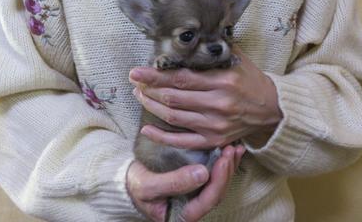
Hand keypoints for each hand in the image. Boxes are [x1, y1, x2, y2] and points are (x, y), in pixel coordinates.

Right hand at [127, 145, 244, 221]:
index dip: (218, 181)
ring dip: (228, 165)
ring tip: (233, 147)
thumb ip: (174, 182)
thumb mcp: (149, 186)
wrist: (127, 181)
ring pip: (219, 183)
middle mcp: (193, 208)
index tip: (222, 160)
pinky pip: (214, 175)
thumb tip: (203, 173)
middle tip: (230, 149)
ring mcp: (196, 196)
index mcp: (184, 215)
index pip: (208, 200)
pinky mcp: (196, 184)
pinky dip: (224, 162)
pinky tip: (232, 150)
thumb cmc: (136, 185)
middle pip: (217, 192)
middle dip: (226, 170)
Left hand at [130, 46, 282, 149]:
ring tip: (140, 96)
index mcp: (224, 81)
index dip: (155, 76)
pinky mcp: (214, 140)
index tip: (137, 71)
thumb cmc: (252, 81)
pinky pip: (183, 141)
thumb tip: (193, 34)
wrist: (274, 110)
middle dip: (149, 89)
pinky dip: (162, 137)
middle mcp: (218, 104)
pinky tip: (147, 130)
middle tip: (134, 81)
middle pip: (174, 97)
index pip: (182, 78)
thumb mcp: (238, 59)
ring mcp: (215, 125)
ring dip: (152, 106)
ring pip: (174, 116)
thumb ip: (215, 48)